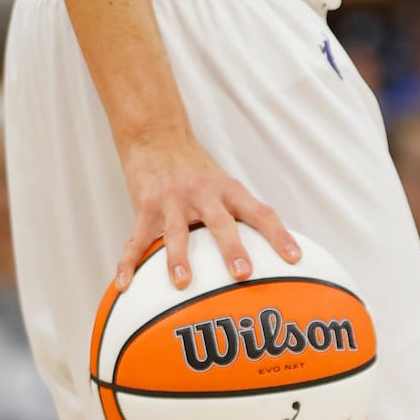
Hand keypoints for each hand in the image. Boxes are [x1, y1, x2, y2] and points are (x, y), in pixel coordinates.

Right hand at [116, 132, 299, 291]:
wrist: (157, 136)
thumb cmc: (195, 170)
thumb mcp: (223, 185)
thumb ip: (240, 214)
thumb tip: (269, 252)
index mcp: (228, 191)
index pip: (260, 213)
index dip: (279, 235)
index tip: (294, 258)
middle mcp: (203, 195)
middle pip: (221, 223)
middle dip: (232, 249)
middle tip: (243, 273)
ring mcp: (172, 201)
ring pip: (176, 232)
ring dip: (179, 258)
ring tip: (183, 281)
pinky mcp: (145, 206)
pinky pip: (136, 238)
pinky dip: (129, 262)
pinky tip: (125, 283)